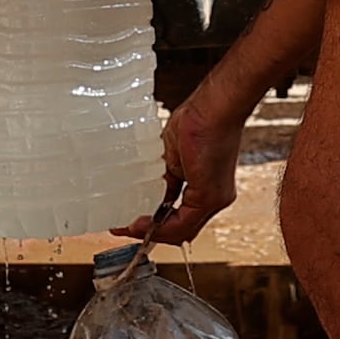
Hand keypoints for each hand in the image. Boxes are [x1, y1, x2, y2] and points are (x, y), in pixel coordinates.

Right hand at [120, 81, 261, 246]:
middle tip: (124, 228)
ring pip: (181, 230)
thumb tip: (155, 193)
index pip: (181, 217)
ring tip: (128, 228)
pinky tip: (140, 223)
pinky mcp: (208, 195)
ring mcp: (214, 198)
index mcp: (207, 186)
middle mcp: (215, 197)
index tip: (131, 221)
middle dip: (150, 231)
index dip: (155, 223)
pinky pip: (182, 223)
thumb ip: (167, 178)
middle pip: (180, 229)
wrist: (215, 107)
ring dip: (152, 232)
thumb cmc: (200, 119)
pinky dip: (158, 227)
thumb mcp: (173, 157)